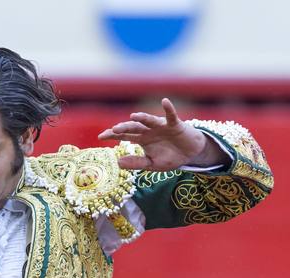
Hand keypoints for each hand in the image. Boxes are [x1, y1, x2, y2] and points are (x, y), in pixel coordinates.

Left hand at [98, 98, 224, 171]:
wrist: (189, 154)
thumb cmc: (170, 157)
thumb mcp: (152, 164)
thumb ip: (137, 163)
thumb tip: (118, 162)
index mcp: (141, 139)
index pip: (123, 136)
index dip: (112, 135)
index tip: (100, 137)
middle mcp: (148, 130)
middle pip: (133, 128)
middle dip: (124, 128)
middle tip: (114, 130)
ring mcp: (160, 126)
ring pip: (149, 120)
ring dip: (142, 117)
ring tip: (134, 116)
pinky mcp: (174, 124)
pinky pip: (171, 115)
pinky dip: (168, 108)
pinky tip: (164, 101)